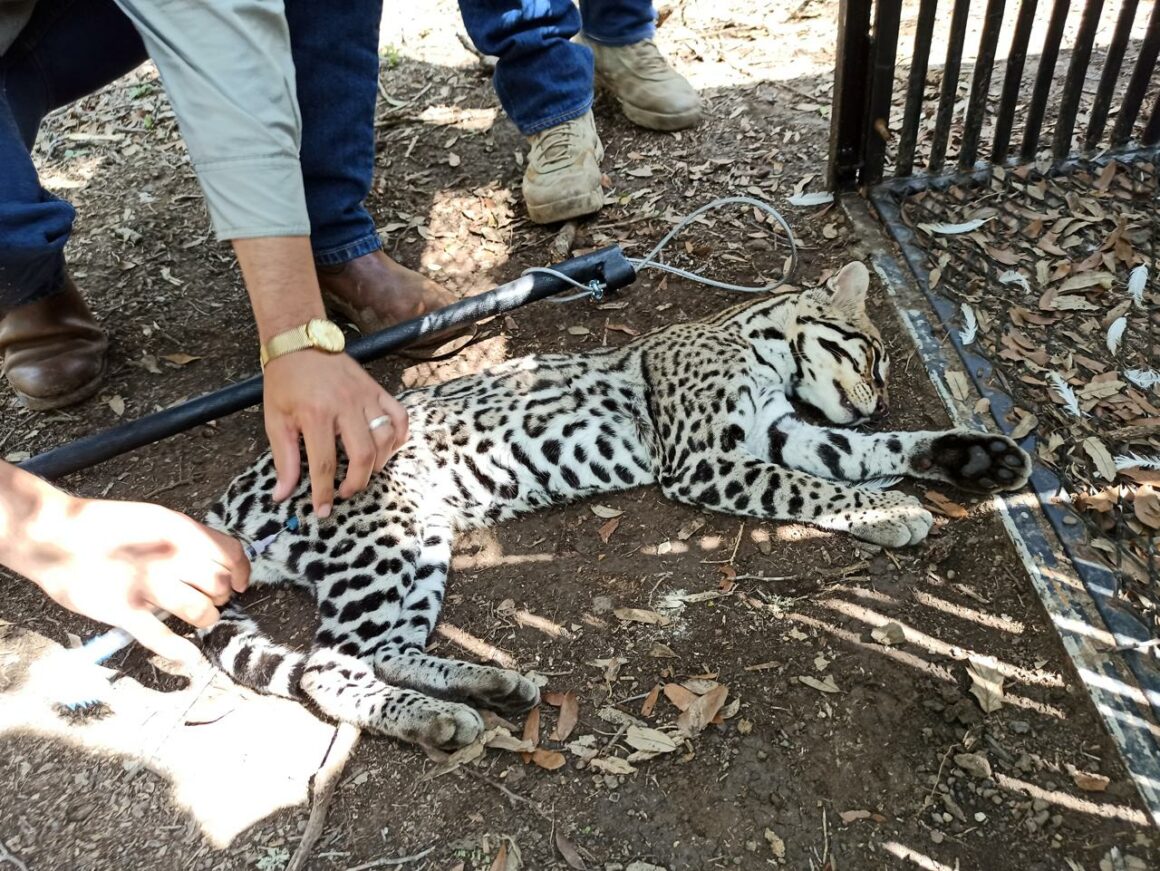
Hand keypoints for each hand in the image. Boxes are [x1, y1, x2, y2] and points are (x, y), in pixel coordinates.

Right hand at [16, 496, 250, 663]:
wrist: (54, 534)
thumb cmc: (106, 526)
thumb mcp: (157, 519)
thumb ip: (188, 538)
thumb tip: (217, 560)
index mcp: (181, 530)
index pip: (232, 554)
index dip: (241, 573)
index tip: (239, 584)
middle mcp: (169, 557)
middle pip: (219, 585)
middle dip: (220, 596)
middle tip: (210, 599)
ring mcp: (147, 585)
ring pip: (200, 611)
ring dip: (205, 619)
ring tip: (198, 618)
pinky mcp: (124, 610)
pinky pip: (161, 637)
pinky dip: (180, 651)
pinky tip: (189, 656)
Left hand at [262, 350, 407, 516]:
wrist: (300, 342)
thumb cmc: (284, 382)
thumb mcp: (275, 420)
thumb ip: (283, 459)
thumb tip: (282, 494)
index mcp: (315, 414)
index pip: (324, 463)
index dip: (324, 492)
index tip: (323, 510)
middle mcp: (345, 405)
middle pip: (362, 454)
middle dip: (357, 481)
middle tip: (345, 491)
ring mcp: (365, 396)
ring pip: (385, 438)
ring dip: (378, 463)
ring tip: (363, 471)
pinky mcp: (377, 390)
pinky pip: (399, 417)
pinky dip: (398, 436)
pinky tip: (386, 448)